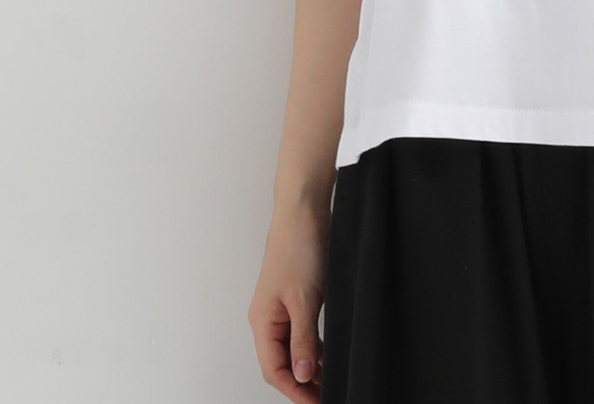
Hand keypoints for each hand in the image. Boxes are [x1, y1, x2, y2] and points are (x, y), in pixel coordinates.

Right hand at [247, 199, 330, 400]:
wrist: (304, 209)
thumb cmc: (298, 247)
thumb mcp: (305, 299)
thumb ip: (303, 340)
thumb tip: (302, 375)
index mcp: (263, 321)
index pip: (274, 370)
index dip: (294, 390)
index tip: (316, 402)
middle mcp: (268, 317)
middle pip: (281, 362)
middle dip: (302, 382)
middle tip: (327, 395)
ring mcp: (281, 307)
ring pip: (292, 348)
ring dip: (310, 366)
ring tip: (331, 380)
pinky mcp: (296, 296)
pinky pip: (301, 331)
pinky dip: (314, 346)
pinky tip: (329, 354)